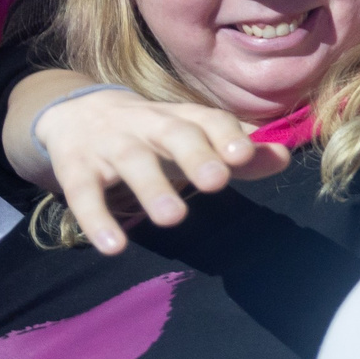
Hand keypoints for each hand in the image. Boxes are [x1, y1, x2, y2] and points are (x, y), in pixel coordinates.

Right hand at [32, 86, 291, 254]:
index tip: (243, 156)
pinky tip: (114, 246)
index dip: (226, 135)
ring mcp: (110, 144)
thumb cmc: (155, 134)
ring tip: (173, 218)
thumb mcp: (195, 138)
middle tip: (216, 183)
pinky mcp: (76, 167)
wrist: (76, 112)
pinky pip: (82, 191)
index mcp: (182, 118)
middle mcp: (148, 124)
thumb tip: (284, 157)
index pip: (208, 119)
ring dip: (152, 188)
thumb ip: (240, 153)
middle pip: (173, 133)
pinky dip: (96, 218)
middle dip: (195, 155)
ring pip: (132, 160)